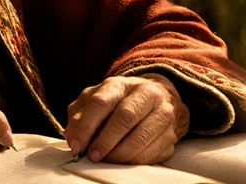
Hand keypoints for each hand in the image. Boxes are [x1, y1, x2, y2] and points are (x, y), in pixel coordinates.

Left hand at [64, 74, 189, 163]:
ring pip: (142, 135)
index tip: (76, 146)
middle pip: (125, 117)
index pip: (101, 102)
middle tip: (93, 156)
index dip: (87, 127)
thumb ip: (80, 117)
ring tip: (107, 161)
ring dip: (121, 153)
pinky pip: (154, 150)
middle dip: (106, 141)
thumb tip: (73, 138)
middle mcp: (145, 93)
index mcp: (120, 84)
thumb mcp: (94, 102)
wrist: (155, 99)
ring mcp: (163, 112)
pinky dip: (135, 160)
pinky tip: (124, 162)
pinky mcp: (172, 133)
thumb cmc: (117, 103)